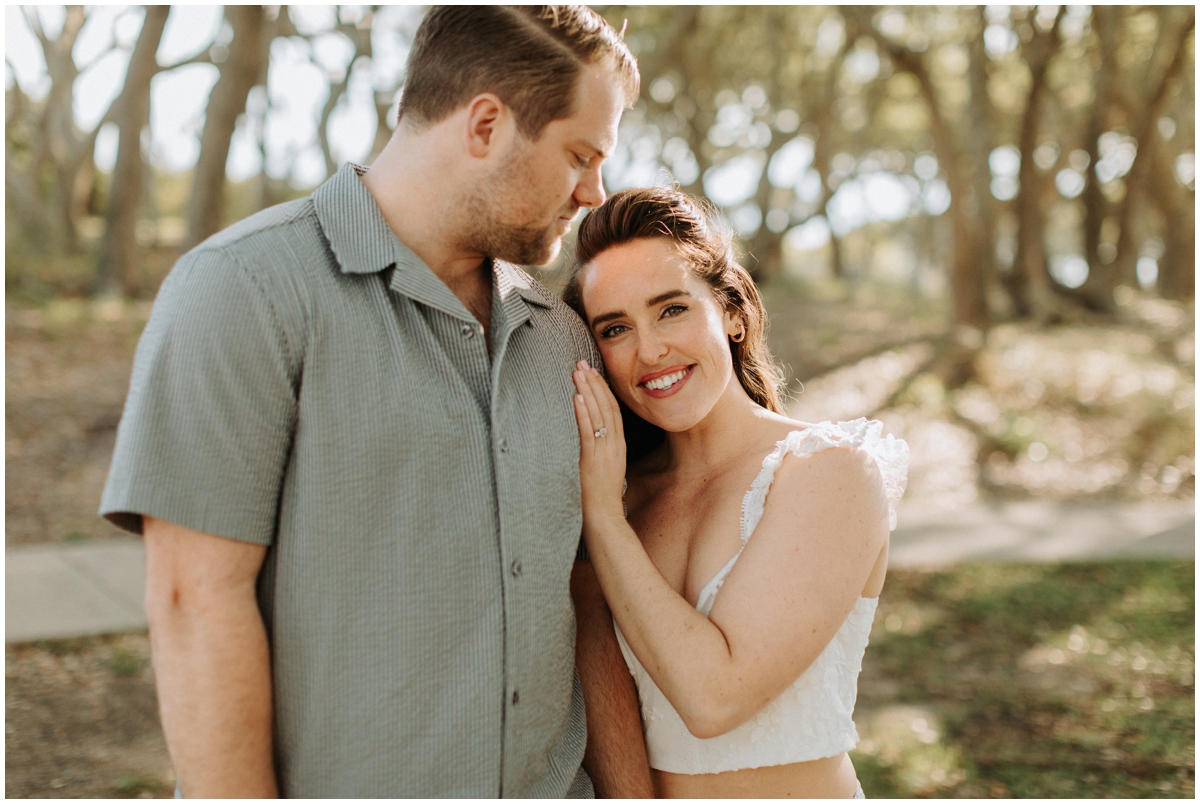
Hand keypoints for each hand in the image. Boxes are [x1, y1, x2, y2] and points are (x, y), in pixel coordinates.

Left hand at [572, 361, 626, 524]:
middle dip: (595, 383)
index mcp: (619, 446)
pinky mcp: (593, 460)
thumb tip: (590, 437)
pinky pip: (589, 432)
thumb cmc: (601, 496)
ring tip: (578, 373)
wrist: (605, 517)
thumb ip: (600, 451)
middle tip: (583, 363)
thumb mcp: (605, 468)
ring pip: (599, 415)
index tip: (594, 372)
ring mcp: (605, 452)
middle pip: (607, 407)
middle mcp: (615, 445)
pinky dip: (583, 414)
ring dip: (588, 392)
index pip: (614, 410)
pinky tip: (576, 398)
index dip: (604, 389)